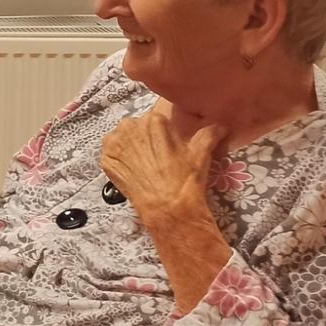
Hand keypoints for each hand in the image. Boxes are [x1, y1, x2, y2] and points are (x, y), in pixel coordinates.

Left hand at [100, 104, 220, 222]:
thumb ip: (209, 134)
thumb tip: (220, 125)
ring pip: (123, 138)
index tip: (167, 142)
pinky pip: (111, 152)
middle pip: (138, 127)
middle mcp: (130, 126)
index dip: (162, 131)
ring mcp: (114, 142)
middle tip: (158, 156)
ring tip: (146, 164)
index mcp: (153, 120)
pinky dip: (120, 158)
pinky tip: (133, 170)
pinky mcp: (105, 158)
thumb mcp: (200, 154)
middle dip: (147, 137)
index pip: (156, 118)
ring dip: (132, 146)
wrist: (167, 207)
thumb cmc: (185, 178)